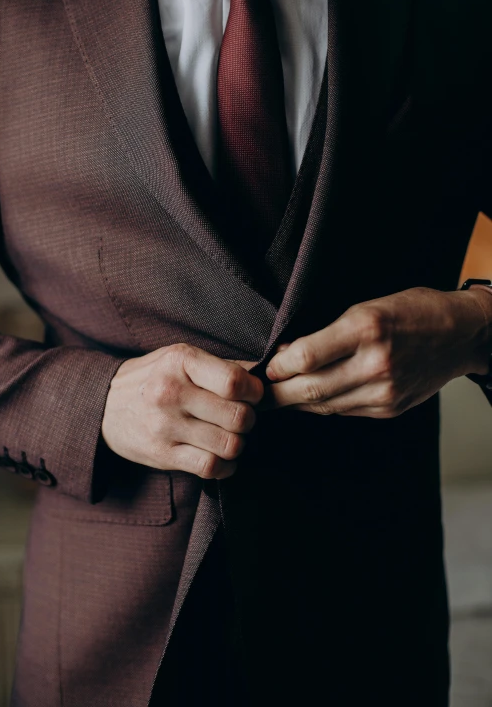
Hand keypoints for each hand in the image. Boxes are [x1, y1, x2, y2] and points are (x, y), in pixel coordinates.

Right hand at [102, 343, 263, 478]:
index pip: (235, 382)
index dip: (255, 392)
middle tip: (241, 418)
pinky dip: (226, 466)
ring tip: (230, 436)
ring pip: (229, 444)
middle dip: (249, 420)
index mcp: (180, 361)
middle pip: (238, 416)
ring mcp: (165, 426)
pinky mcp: (162, 454)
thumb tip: (265, 372)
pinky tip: (221, 456)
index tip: (252, 395)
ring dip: (238, 444)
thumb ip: (222, 366)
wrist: (104, 406)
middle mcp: (171, 392)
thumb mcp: (181, 359)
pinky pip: (211, 467)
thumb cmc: (154, 378)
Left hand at [260, 286, 491, 418]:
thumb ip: (327, 334)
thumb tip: (287, 355)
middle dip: (278, 394)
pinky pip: (344, 411)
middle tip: (258, 394)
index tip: (266, 367)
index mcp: (367, 328)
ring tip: (279, 396)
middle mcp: (376, 363)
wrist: (460, 335)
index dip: (278, 366)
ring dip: (297, 402)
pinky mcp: (390, 408)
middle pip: (311, 388)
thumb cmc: (411, 311)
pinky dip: (323, 405)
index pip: (307, 355)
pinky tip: (312, 398)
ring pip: (324, 405)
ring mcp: (385, 391)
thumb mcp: (367, 307)